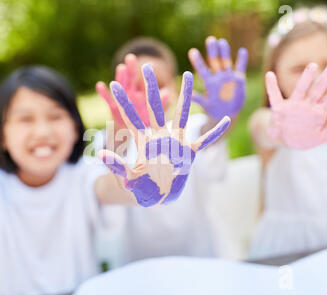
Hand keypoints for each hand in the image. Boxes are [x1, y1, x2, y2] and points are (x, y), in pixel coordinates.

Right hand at [96, 53, 169, 127]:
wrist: (132, 132)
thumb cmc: (147, 120)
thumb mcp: (156, 113)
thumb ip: (162, 103)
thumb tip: (168, 93)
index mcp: (143, 93)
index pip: (145, 82)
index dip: (146, 75)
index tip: (149, 65)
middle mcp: (132, 93)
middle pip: (131, 79)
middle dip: (131, 69)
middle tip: (131, 57)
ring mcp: (122, 99)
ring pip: (120, 86)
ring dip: (120, 77)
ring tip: (121, 67)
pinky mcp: (113, 107)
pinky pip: (107, 99)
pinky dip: (103, 92)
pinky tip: (99, 84)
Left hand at [99, 63, 229, 206]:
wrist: (158, 197)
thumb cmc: (141, 188)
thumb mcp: (128, 178)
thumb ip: (117, 166)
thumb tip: (101, 153)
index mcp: (144, 140)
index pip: (132, 118)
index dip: (124, 102)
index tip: (114, 84)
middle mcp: (160, 136)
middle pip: (155, 107)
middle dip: (151, 87)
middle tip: (146, 66)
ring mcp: (176, 142)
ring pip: (182, 114)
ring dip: (186, 95)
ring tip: (189, 75)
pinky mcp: (189, 153)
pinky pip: (204, 140)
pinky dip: (214, 132)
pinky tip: (225, 119)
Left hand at [188, 36, 247, 120]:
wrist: (227, 114)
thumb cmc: (213, 110)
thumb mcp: (206, 105)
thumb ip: (198, 99)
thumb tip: (188, 95)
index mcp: (209, 83)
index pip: (202, 70)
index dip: (198, 61)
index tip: (192, 51)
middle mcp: (218, 78)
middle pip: (214, 62)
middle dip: (212, 51)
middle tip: (210, 39)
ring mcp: (228, 77)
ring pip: (226, 62)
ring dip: (224, 52)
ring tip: (222, 41)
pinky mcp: (239, 80)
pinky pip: (241, 68)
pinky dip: (242, 60)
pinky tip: (242, 51)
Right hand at [266, 58, 326, 149]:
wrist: (284, 141)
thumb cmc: (304, 137)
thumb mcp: (321, 137)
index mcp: (320, 111)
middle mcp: (308, 104)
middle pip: (319, 88)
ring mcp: (293, 105)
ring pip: (301, 89)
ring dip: (306, 78)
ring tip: (312, 66)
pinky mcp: (279, 109)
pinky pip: (274, 96)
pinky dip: (271, 86)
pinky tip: (270, 75)